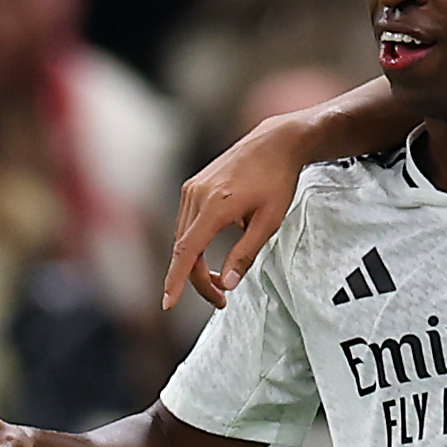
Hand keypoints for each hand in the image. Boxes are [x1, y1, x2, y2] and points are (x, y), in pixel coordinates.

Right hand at [164, 116, 303, 309]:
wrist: (275, 143)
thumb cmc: (277, 179)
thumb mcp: (269, 221)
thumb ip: (246, 254)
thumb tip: (227, 283)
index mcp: (215, 205)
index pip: (187, 252)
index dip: (176, 280)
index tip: (168, 303)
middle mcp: (197, 196)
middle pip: (185, 249)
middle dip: (198, 279)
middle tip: (221, 299)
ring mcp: (192, 189)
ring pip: (184, 237)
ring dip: (196, 262)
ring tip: (220, 280)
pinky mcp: (194, 185)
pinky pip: (187, 222)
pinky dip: (196, 242)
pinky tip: (218, 245)